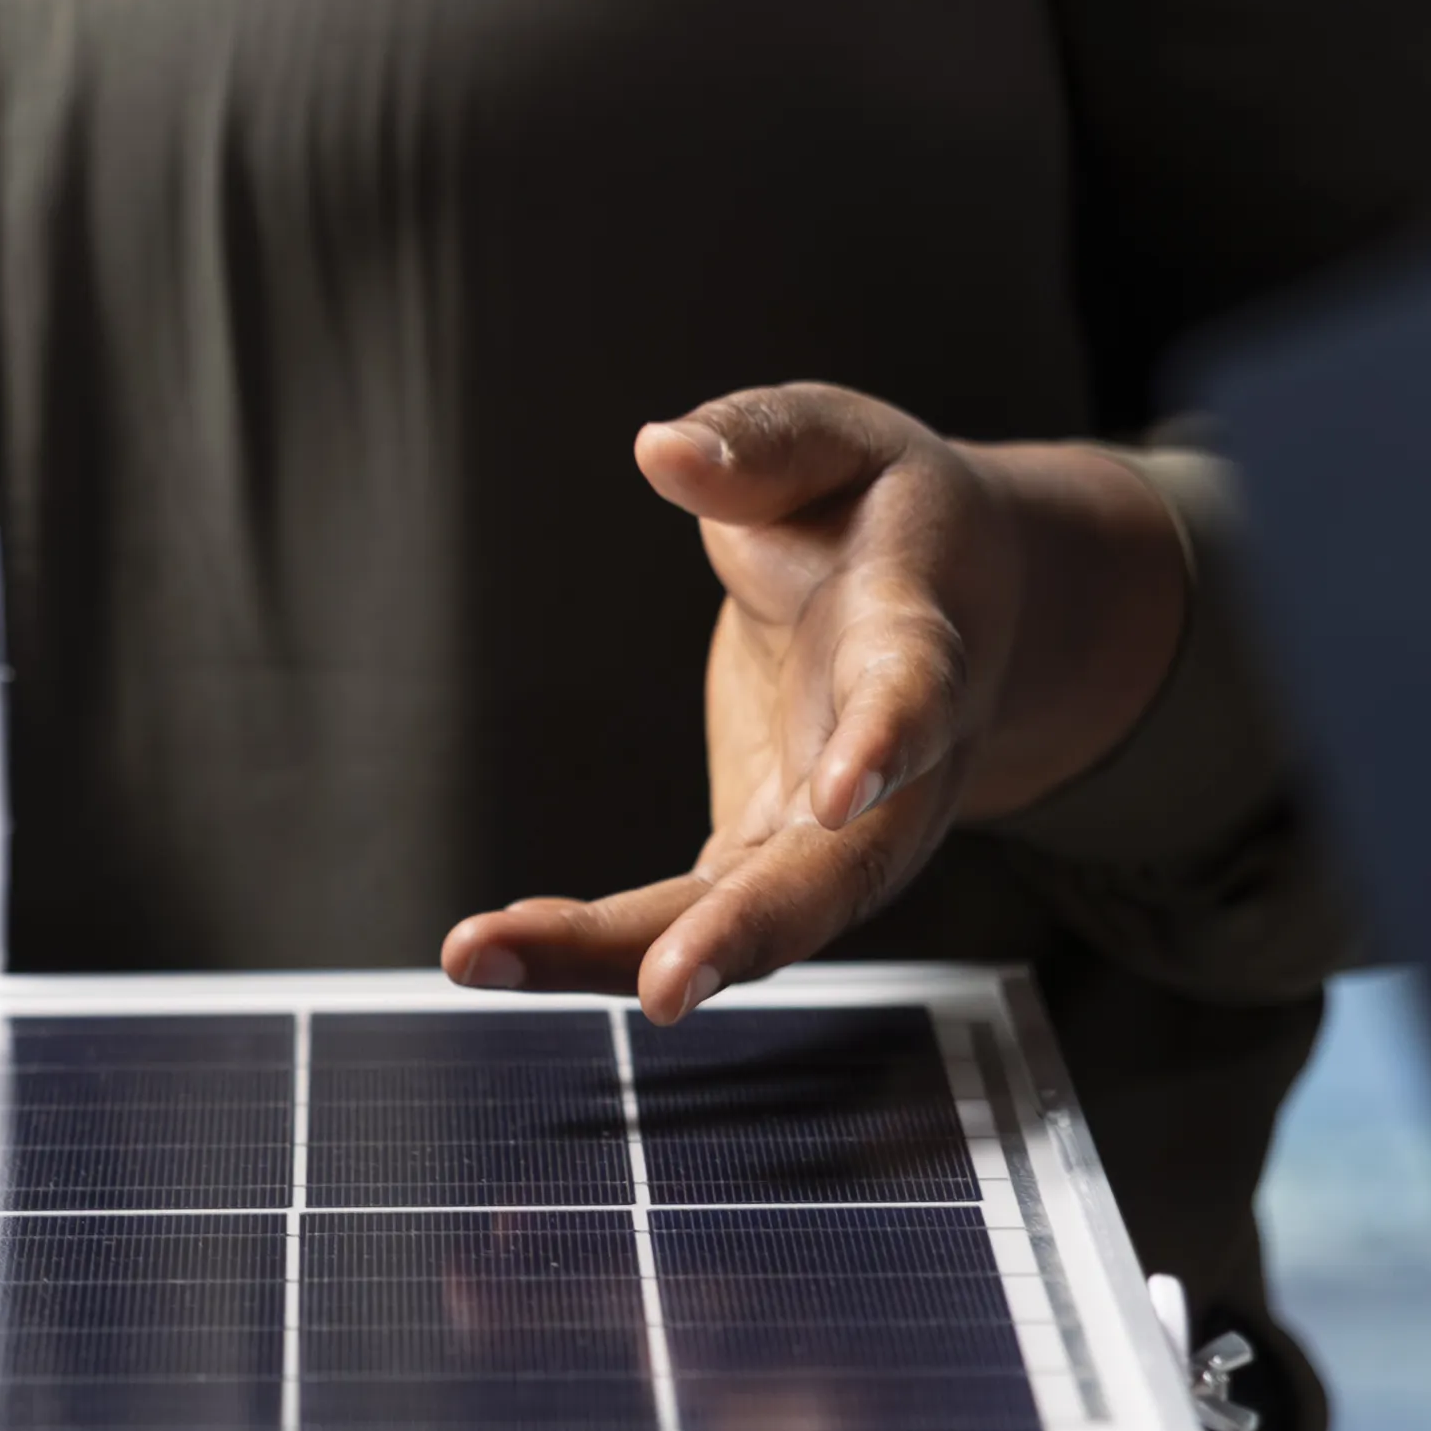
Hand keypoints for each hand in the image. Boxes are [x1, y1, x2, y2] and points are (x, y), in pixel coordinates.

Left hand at [442, 386, 1191, 1019]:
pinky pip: (678, 919)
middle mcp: (892, 777)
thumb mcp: (838, 442)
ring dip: (617, 956)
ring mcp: (827, 840)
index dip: (883, 744)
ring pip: (739, 924)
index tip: (840, 795)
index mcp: (919, 643)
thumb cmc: (883, 515)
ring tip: (482, 954)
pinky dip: (586, 941)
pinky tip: (492, 945)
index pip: (914, 698)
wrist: (948, 601)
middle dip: (748, 933)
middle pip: (833, 873)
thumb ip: (762, 441)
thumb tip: (664, 448)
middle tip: (663, 988)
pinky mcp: (760, 860)